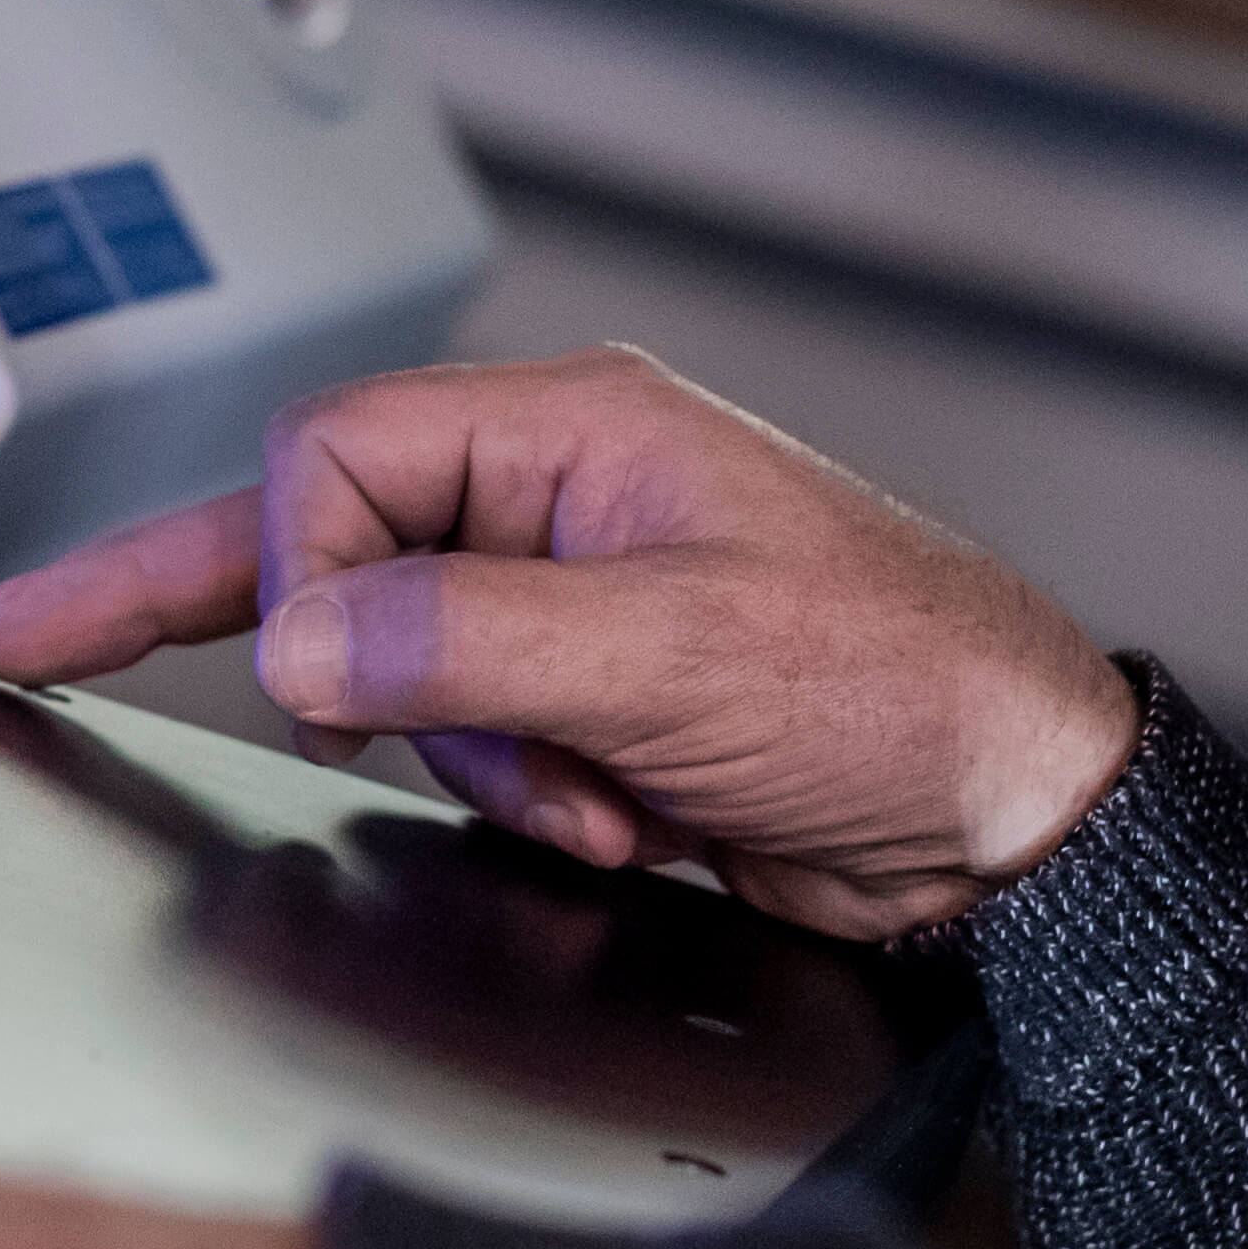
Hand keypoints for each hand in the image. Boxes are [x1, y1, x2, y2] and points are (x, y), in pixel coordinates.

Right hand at [0, 343, 1136, 941]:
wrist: (1010, 821)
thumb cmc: (906, 687)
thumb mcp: (671, 655)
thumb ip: (465, 640)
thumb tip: (297, 639)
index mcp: (579, 428)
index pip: (341, 450)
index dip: (302, 562)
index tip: (318, 672)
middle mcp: (562, 498)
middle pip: (348, 549)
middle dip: (357, 666)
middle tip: (237, 702)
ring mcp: (574, 603)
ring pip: (404, 672)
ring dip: (483, 762)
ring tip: (596, 800)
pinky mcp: (593, 702)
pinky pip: (476, 743)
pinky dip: (526, 800)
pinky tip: (622, 821)